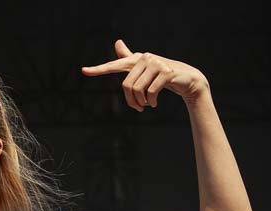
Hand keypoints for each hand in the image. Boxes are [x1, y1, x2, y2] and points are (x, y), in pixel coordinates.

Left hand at [81, 39, 209, 110]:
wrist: (186, 79)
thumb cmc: (161, 76)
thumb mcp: (144, 69)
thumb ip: (130, 59)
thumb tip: (117, 42)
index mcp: (136, 59)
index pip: (114, 65)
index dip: (98, 69)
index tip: (83, 71)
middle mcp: (145, 58)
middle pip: (126, 85)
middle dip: (131, 101)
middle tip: (138, 108)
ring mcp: (156, 64)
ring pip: (138, 90)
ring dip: (141, 103)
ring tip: (147, 105)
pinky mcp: (166, 72)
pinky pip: (150, 92)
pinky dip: (151, 102)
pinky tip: (154, 104)